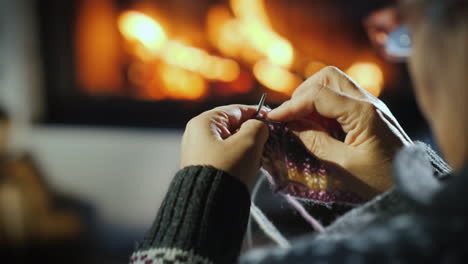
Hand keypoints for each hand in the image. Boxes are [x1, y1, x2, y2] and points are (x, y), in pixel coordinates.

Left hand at [180, 105, 268, 186]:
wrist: (209, 205)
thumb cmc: (228, 169)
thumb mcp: (248, 143)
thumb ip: (258, 127)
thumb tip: (260, 125)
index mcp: (203, 122)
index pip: (236, 110)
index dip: (256, 113)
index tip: (272, 119)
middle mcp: (196, 134)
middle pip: (232, 126)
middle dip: (252, 133)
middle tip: (267, 141)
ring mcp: (198, 151)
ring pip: (230, 142)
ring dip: (247, 148)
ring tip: (258, 157)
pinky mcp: (203, 166)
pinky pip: (225, 155)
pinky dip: (239, 158)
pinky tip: (250, 167)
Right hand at [268, 66, 410, 193]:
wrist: (414, 185)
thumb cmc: (381, 181)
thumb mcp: (343, 166)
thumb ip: (315, 141)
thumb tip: (291, 125)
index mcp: (363, 113)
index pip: (318, 95)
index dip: (291, 106)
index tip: (273, 119)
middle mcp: (368, 101)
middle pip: (327, 77)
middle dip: (303, 93)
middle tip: (290, 117)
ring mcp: (370, 105)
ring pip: (334, 83)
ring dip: (312, 97)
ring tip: (301, 121)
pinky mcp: (369, 113)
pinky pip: (341, 97)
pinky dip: (323, 105)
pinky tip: (316, 125)